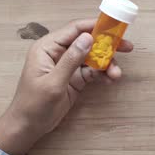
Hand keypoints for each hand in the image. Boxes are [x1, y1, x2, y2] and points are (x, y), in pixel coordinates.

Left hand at [0, 19, 132, 154]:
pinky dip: (103, 74)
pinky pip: (92, 71)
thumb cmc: (33, 104)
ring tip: (116, 74)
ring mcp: (68, 65)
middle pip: (87, 41)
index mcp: (48, 47)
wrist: (27, 127)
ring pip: (93, 57)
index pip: (74, 29)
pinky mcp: (75, 78)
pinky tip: (111, 79)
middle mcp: (59, 52)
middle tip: (127, 47)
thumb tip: (88, 38)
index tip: (114, 28)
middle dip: (107, 44)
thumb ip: (71, 59)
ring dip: (107, 63)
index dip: (95, 26)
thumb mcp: (53, 82)